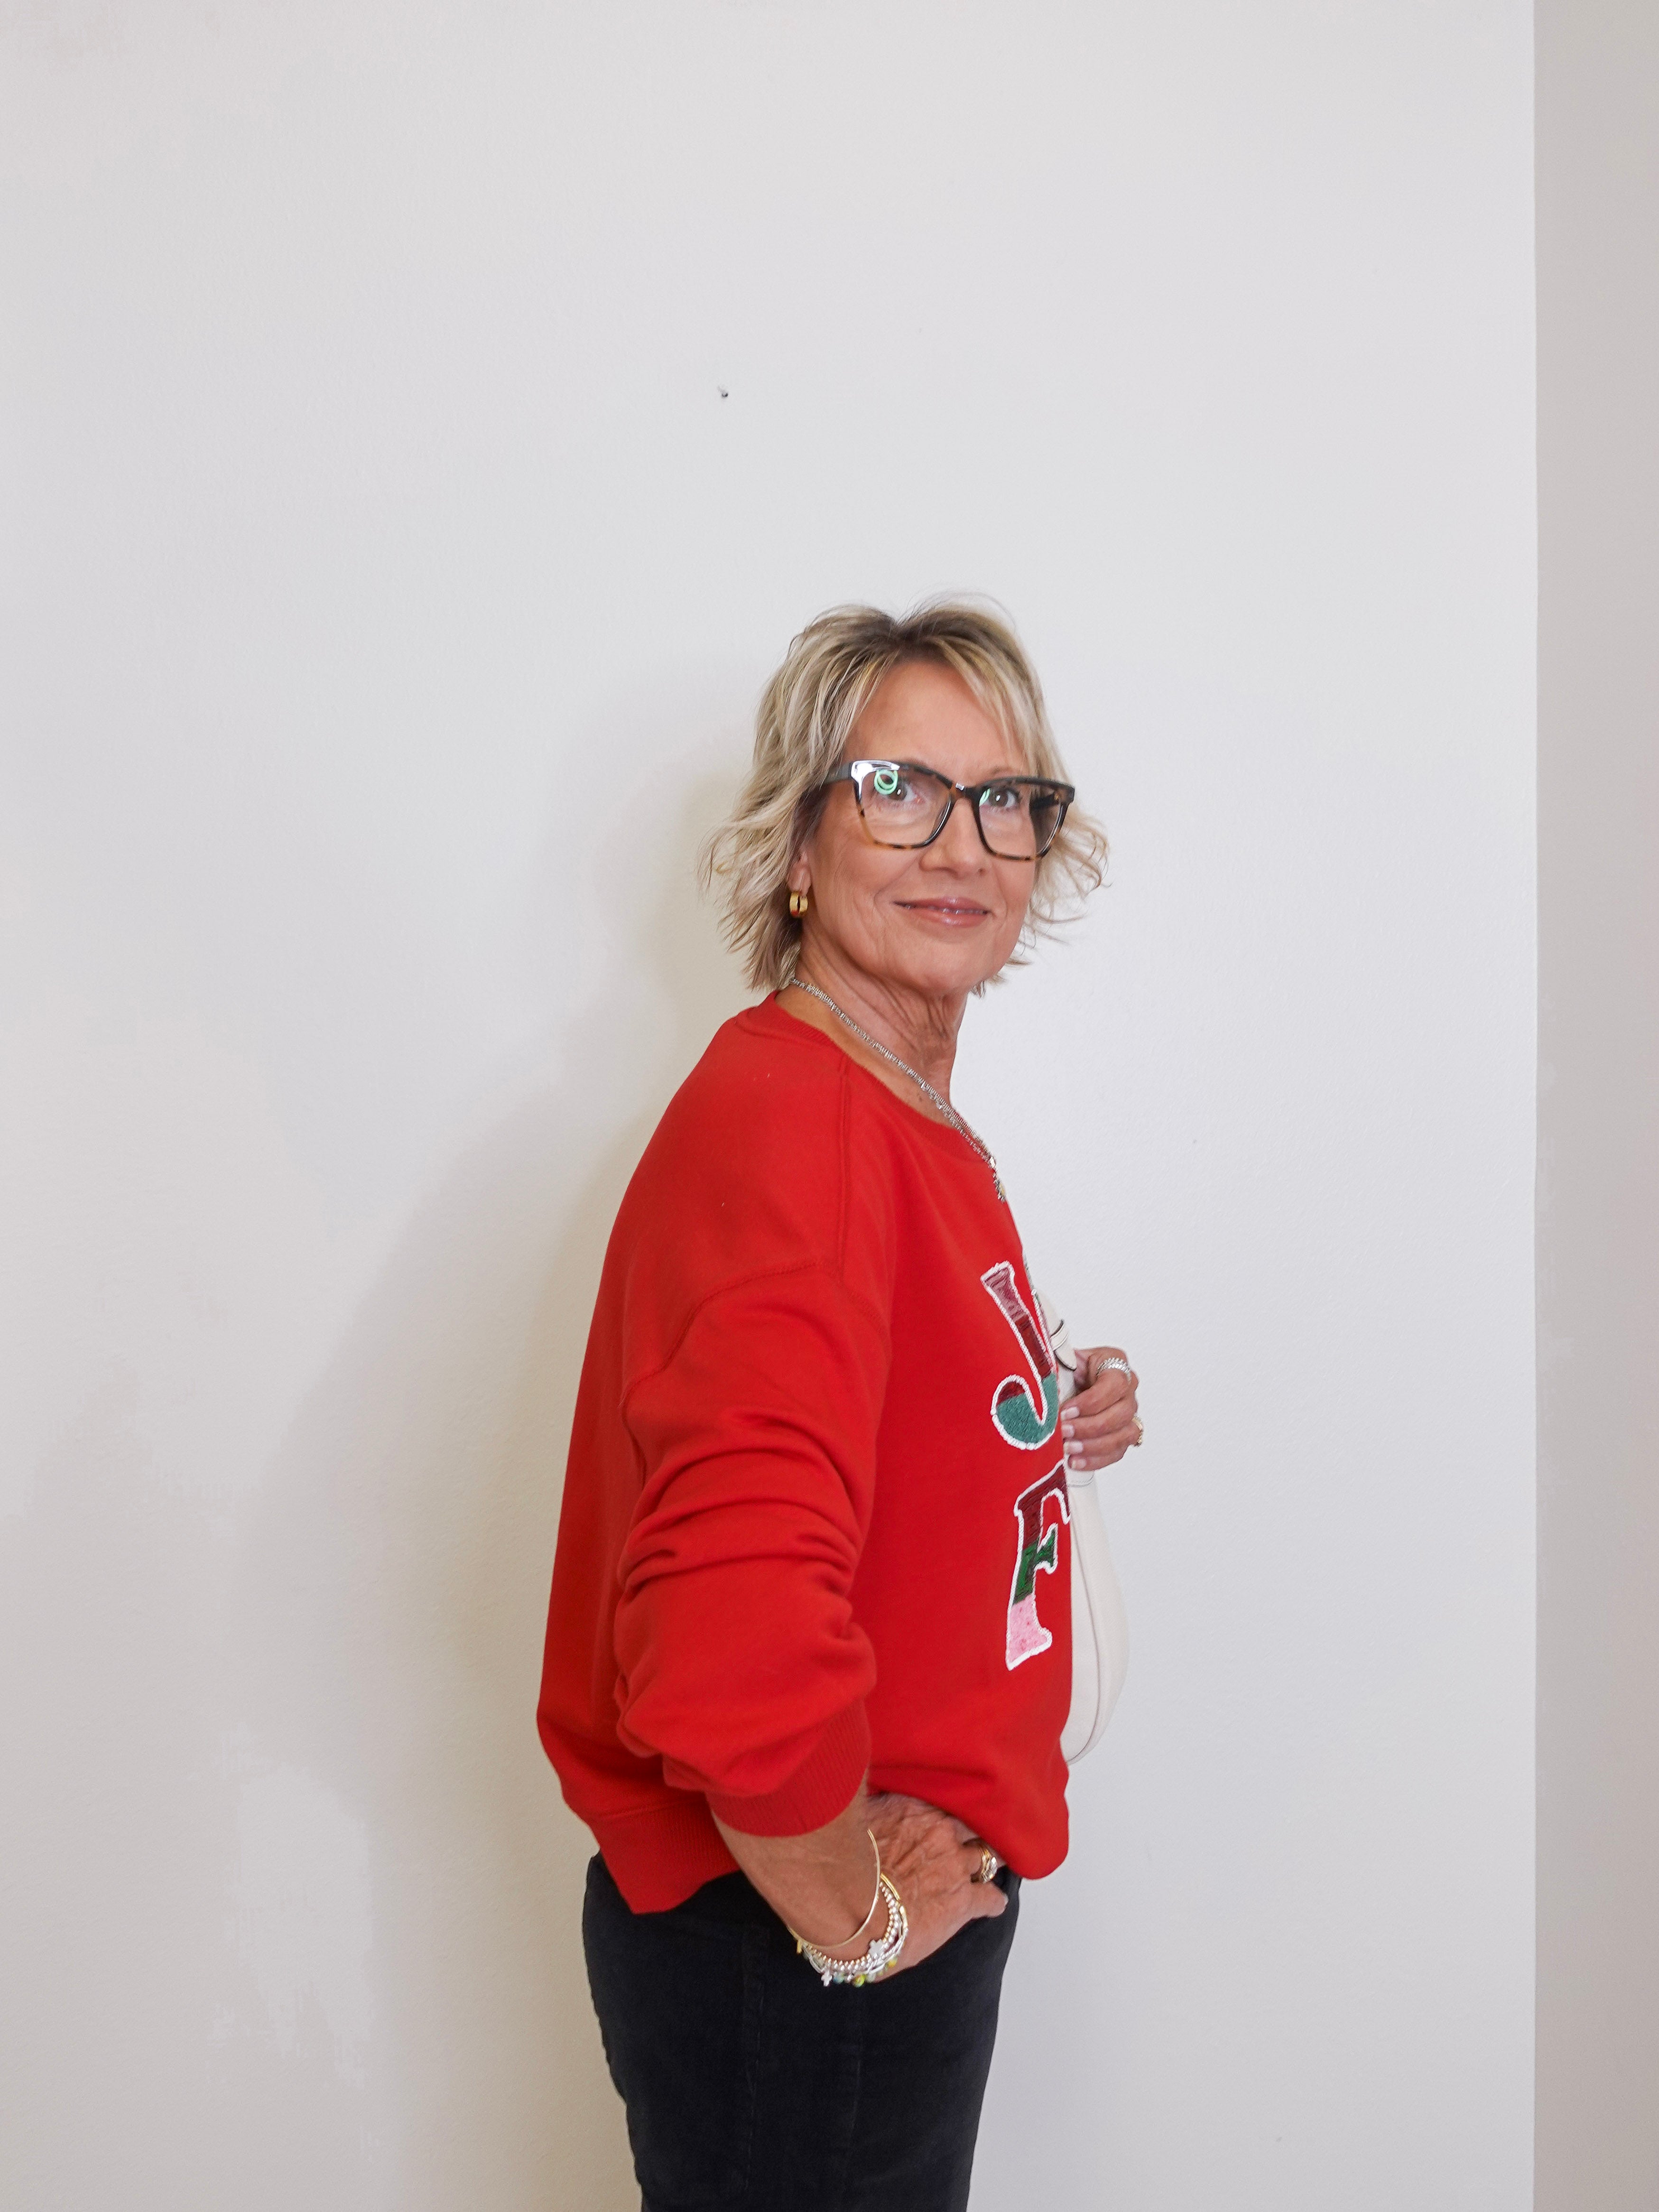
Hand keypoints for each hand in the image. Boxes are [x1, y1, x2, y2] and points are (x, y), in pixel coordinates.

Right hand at [860, 1792, 1005, 1975]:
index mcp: (917, 1807)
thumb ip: (877, 1805)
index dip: (952, 1808)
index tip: (954, 1813)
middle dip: (975, 1834)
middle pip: (974, 1826)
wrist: (854, 1909)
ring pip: (988, 1857)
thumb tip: (872, 1794)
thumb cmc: (847, 1865)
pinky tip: (993, 1903)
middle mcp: (942, 1832)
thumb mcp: (858, 1818)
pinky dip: (993, 1901)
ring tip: (987, 1867)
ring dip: (986, 1863)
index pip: (948, 1798)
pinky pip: (992, 1898)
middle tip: (974, 1839)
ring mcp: (956, 1867)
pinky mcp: (963, 1902)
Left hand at [1061, 1346, 1141, 1472]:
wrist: (1075, 1379)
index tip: (1065, 1411)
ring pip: (1123, 1436)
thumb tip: (1045, 1377)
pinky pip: (1117, 1452)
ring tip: (1069, 1449)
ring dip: (1093, 1446)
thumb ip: (1060, 1363)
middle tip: (1065, 1432)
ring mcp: (1130, 1414)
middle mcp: (1129, 1390)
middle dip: (1089, 1427)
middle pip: (1120, 1414)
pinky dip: (1096, 1460)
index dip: (1090, 1402)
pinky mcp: (1124, 1434)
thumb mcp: (1066, 1359)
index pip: (1113, 1385)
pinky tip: (1076, 1461)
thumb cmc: (1072, 1368)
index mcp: (1116, 1365)